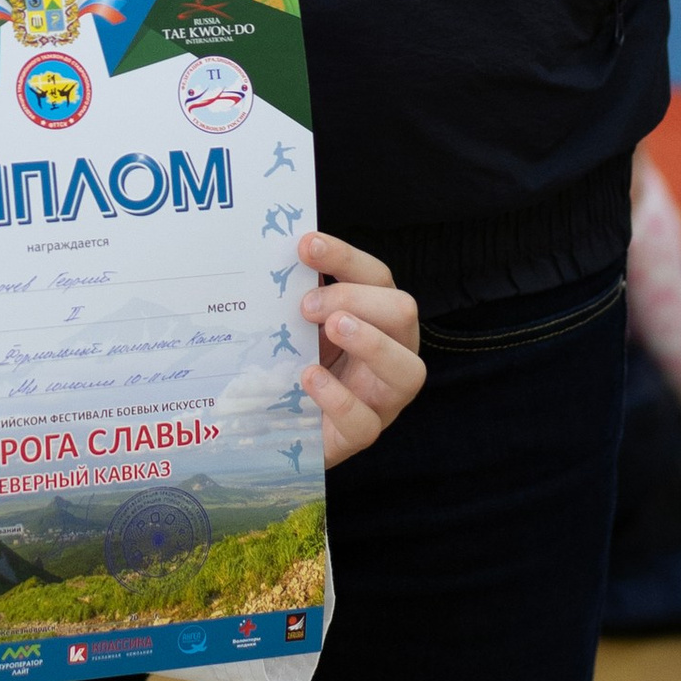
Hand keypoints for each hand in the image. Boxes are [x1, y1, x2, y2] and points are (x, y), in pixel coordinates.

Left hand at [298, 231, 424, 466]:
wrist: (282, 425)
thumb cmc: (297, 362)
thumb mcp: (300, 324)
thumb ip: (298, 293)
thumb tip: (273, 253)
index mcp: (378, 318)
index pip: (377, 277)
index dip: (345, 258)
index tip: (306, 245)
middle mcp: (392, 354)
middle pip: (403, 313)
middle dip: (356, 299)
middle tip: (306, 305)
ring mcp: (383, 399)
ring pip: (408, 370)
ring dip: (370, 342)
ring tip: (331, 328)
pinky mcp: (360, 435)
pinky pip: (365, 422)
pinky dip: (338, 396)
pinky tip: (309, 377)